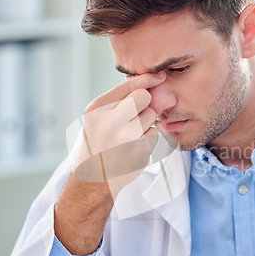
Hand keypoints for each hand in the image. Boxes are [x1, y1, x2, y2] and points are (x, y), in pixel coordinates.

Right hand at [54, 72, 165, 254]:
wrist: (93, 178)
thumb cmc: (99, 144)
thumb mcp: (103, 119)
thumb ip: (127, 102)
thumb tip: (161, 89)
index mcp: (97, 109)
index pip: (129, 86)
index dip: (148, 79)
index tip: (160, 76)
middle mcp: (109, 121)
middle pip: (144, 98)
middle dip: (146, 104)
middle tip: (135, 117)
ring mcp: (124, 137)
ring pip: (152, 116)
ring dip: (147, 124)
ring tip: (130, 136)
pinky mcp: (138, 151)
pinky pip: (155, 134)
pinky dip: (149, 139)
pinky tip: (135, 147)